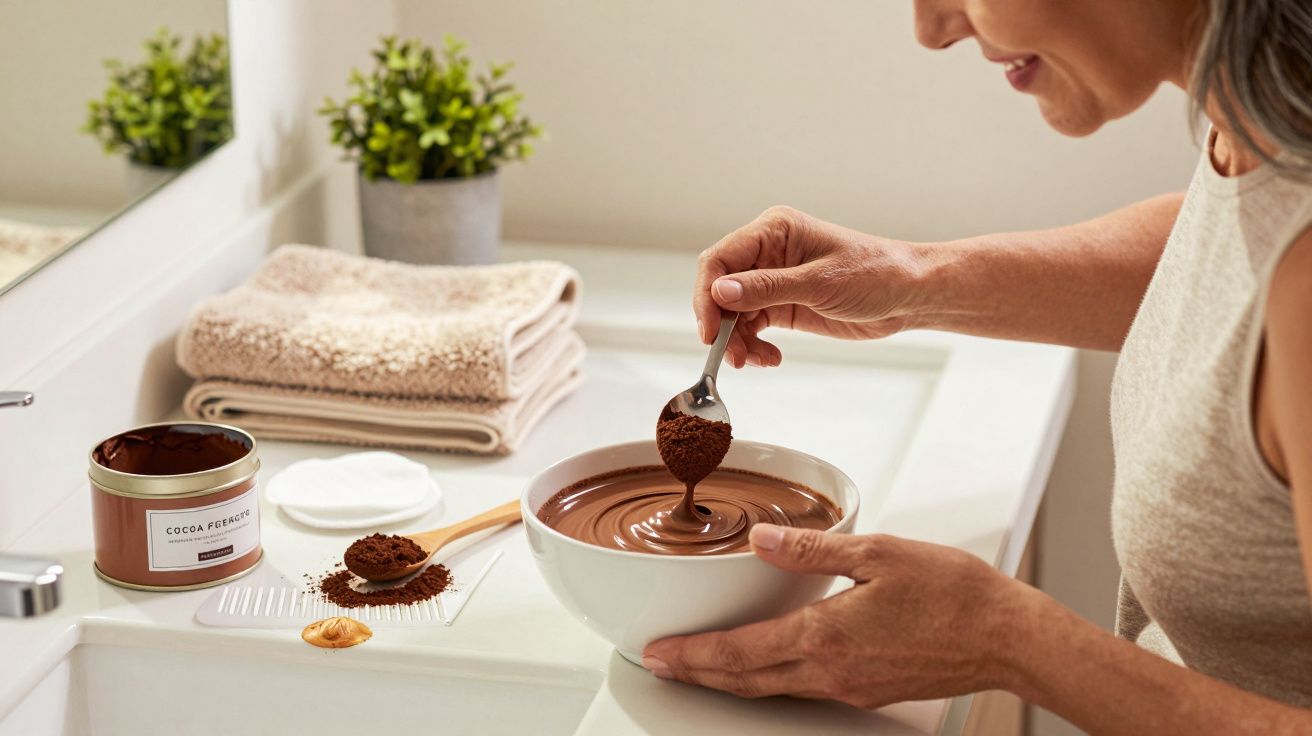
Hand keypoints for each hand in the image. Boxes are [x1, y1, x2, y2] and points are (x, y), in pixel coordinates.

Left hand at [641, 525, 1029, 708]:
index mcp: (825, 637)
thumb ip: (812, 549)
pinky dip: (772, 678)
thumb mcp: (878, 553)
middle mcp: (831, 672)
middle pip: (746, 681)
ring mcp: (850, 687)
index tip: (659, 653)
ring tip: (702, 666)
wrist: (1007, 638)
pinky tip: (769, 664)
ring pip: (774, 688)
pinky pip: (806, 687)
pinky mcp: (870, 690)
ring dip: (732, 678)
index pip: (738, 653)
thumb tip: (763, 542)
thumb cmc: (954, 594)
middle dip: (699, 673)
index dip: (693, 654)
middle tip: (663, 665)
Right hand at [693, 206, 924, 367]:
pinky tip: (769, 358)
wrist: (909, 295)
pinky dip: (753, 346)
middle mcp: (768, 252)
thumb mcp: (821, 282)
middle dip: (721, 324)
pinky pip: (751, 326)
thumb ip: (768, 287)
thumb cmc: (876, 274)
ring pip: (733, 313)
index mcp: (774, 230)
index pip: (720, 259)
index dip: (708, 294)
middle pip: (720, 288)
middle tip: (730, 354)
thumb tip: (720, 291)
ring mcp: (773, 280)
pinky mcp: (782, 305)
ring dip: (736, 341)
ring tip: (754, 360)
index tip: (710, 330)